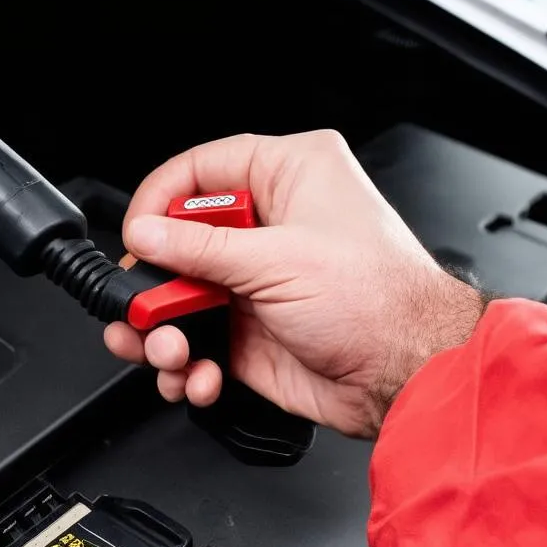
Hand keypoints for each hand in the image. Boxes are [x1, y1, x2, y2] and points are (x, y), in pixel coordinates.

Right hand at [104, 130, 485, 437]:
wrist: (409, 376)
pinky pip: (195, 344)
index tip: (137, 234)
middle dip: (156, 285)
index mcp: (289, 176)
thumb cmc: (381, 302)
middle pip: (179, 242)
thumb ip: (200, 249)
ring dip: (164, 334)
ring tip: (171, 353)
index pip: (201, 169)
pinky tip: (198, 376)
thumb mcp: (278, 261)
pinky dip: (187, 365)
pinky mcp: (249, 333)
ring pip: (180, 299)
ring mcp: (256, 282)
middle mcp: (270, 226)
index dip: (160, 199)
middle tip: (145, 309)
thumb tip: (147, 235)